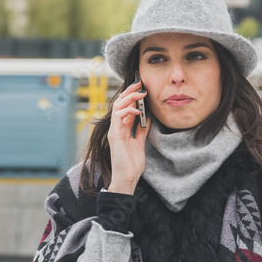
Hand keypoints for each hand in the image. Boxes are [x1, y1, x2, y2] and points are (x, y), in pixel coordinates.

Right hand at [107, 79, 151, 194]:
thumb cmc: (132, 164)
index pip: (124, 107)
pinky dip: (128, 111)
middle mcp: (116, 127)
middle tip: (140, 83)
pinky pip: (118, 118)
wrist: (127, 179)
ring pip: (117, 107)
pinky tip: (138, 110)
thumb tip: (147, 119)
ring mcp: (114, 131)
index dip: (131, 96)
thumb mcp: (140, 143)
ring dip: (129, 98)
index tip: (141, 88)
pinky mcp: (115, 136)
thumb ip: (141, 130)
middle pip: (119, 103)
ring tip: (141, 93)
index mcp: (121, 128)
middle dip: (129, 91)